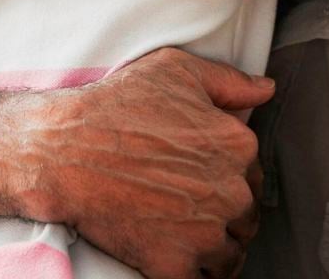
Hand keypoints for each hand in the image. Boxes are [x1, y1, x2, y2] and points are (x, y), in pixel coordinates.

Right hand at [30, 48, 274, 278]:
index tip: (206, 178)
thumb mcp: (176, 71)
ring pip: (230, 253)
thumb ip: (229, 82)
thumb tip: (265, 89)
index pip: (253, 173)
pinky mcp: (175, 266)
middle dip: (226, 213)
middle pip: (245, 216)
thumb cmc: (116, 105)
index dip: (230, 176)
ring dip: (215, 247)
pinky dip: (196, 273)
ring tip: (188, 236)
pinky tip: (179, 260)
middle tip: (193, 207)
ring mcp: (205, 232)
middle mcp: (231, 191)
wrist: (64, 151)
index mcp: (237, 145)